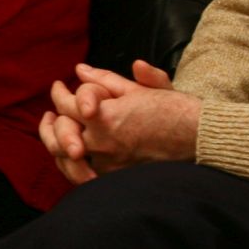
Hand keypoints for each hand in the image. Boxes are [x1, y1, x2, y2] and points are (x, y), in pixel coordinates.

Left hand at [37, 60, 196, 184]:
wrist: (200, 140)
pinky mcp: (116, 179)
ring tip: (53, 136)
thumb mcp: (142, 88)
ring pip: (66, 156)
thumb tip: (80, 70)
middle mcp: (102, 141)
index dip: (59, 94)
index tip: (58, 87)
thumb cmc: (175, 110)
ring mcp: (108, 163)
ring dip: (55, 145)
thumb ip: (107, 79)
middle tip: (48, 115)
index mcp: (106, 115)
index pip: (67, 104)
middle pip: (60, 132)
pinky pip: (82, 175)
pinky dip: (72, 166)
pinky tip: (70, 157)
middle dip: (50, 122)